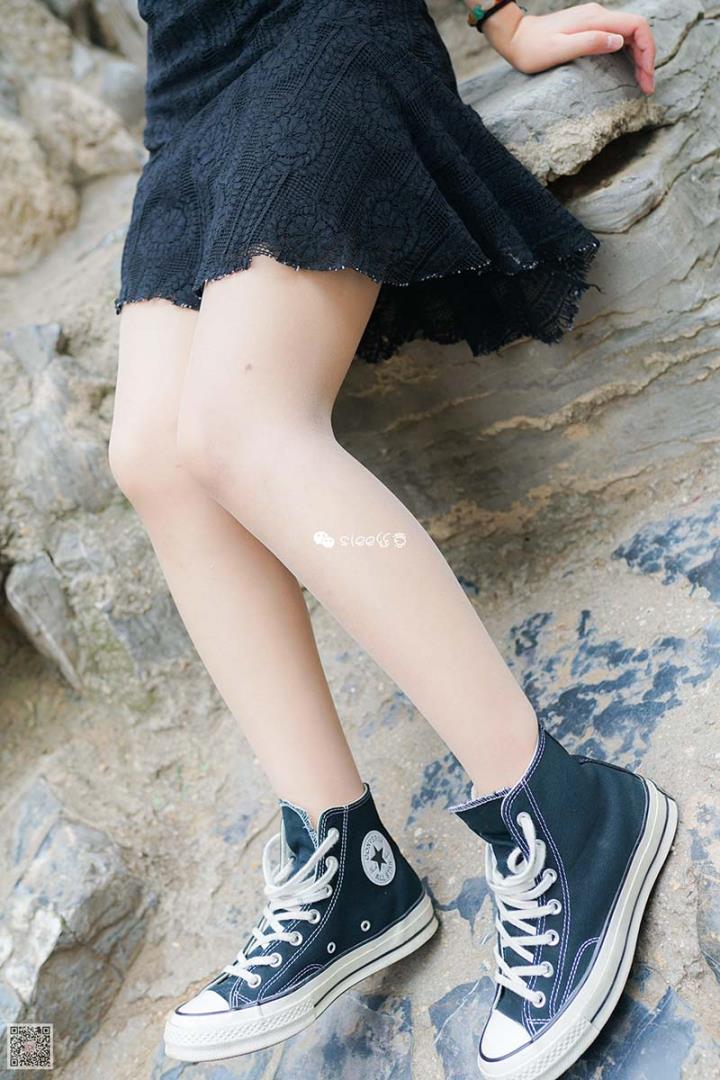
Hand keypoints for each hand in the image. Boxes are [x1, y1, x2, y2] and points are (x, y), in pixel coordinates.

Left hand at [480, 2, 655, 94]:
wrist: (515, 38)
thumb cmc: (532, 50)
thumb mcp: (559, 50)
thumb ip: (589, 43)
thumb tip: (618, 42)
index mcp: (596, 19)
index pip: (636, 27)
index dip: (648, 51)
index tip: (647, 77)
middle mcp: (599, 16)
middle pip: (636, 31)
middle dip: (647, 58)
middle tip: (647, 86)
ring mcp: (594, 21)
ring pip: (628, 35)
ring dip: (639, 57)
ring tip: (641, 82)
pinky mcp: (589, 28)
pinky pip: (617, 38)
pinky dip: (627, 55)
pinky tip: (627, 71)